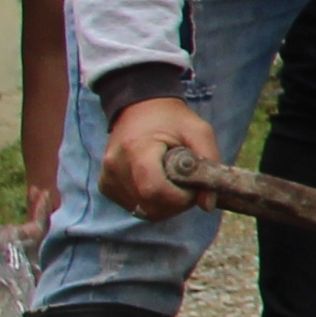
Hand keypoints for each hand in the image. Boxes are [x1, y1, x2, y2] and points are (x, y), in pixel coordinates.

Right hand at [102, 98, 216, 219]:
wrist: (140, 107)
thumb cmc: (173, 120)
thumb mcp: (200, 131)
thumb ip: (209, 162)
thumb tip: (207, 205)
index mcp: (137, 149)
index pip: (155, 190)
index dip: (180, 198)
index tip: (193, 187)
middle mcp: (116, 165)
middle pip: (150, 205)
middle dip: (176, 204)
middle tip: (186, 186)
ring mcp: (107, 177)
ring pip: (143, 210)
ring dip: (164, 204)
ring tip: (172, 182)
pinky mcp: (105, 185)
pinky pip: (134, 206)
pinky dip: (150, 202)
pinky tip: (158, 184)